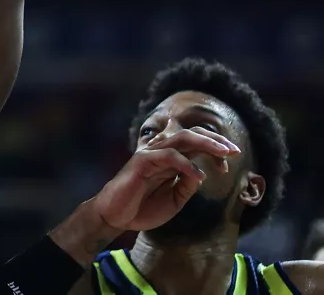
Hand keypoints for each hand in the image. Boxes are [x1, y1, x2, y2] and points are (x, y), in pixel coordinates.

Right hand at [91, 127, 239, 231]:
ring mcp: (151, 154)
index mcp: (170, 159)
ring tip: (224, 153)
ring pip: (181, 138)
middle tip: (235, 150)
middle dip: (215, 139)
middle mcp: (161, 152)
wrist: (116, 216)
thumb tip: (201, 172)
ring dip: (206, 143)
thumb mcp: (174, 199)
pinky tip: (199, 176)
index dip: (214, 149)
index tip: (228, 164)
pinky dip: (186, 164)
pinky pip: (168, 156)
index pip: (194, 144)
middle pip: (191, 134)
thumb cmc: (142, 207)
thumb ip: (187, 185)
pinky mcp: (142, 161)